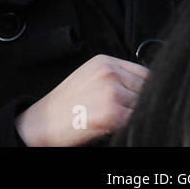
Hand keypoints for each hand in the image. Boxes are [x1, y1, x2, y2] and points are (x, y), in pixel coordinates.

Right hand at [14, 54, 148, 146]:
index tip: (140, 99)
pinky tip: (111, 125)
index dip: (146, 89)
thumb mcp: (88, 78)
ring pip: (144, 106)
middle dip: (139, 103)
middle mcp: (109, 73)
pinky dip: (129, 126)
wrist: (42, 122)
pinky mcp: (112, 113)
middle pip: (147, 89)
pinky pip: (135, 121)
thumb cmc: (64, 105)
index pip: (144, 72)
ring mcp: (111, 92)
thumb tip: (144, 87)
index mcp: (103, 62)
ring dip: (134, 115)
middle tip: (121, 112)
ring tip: (114, 119)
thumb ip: (115, 77)